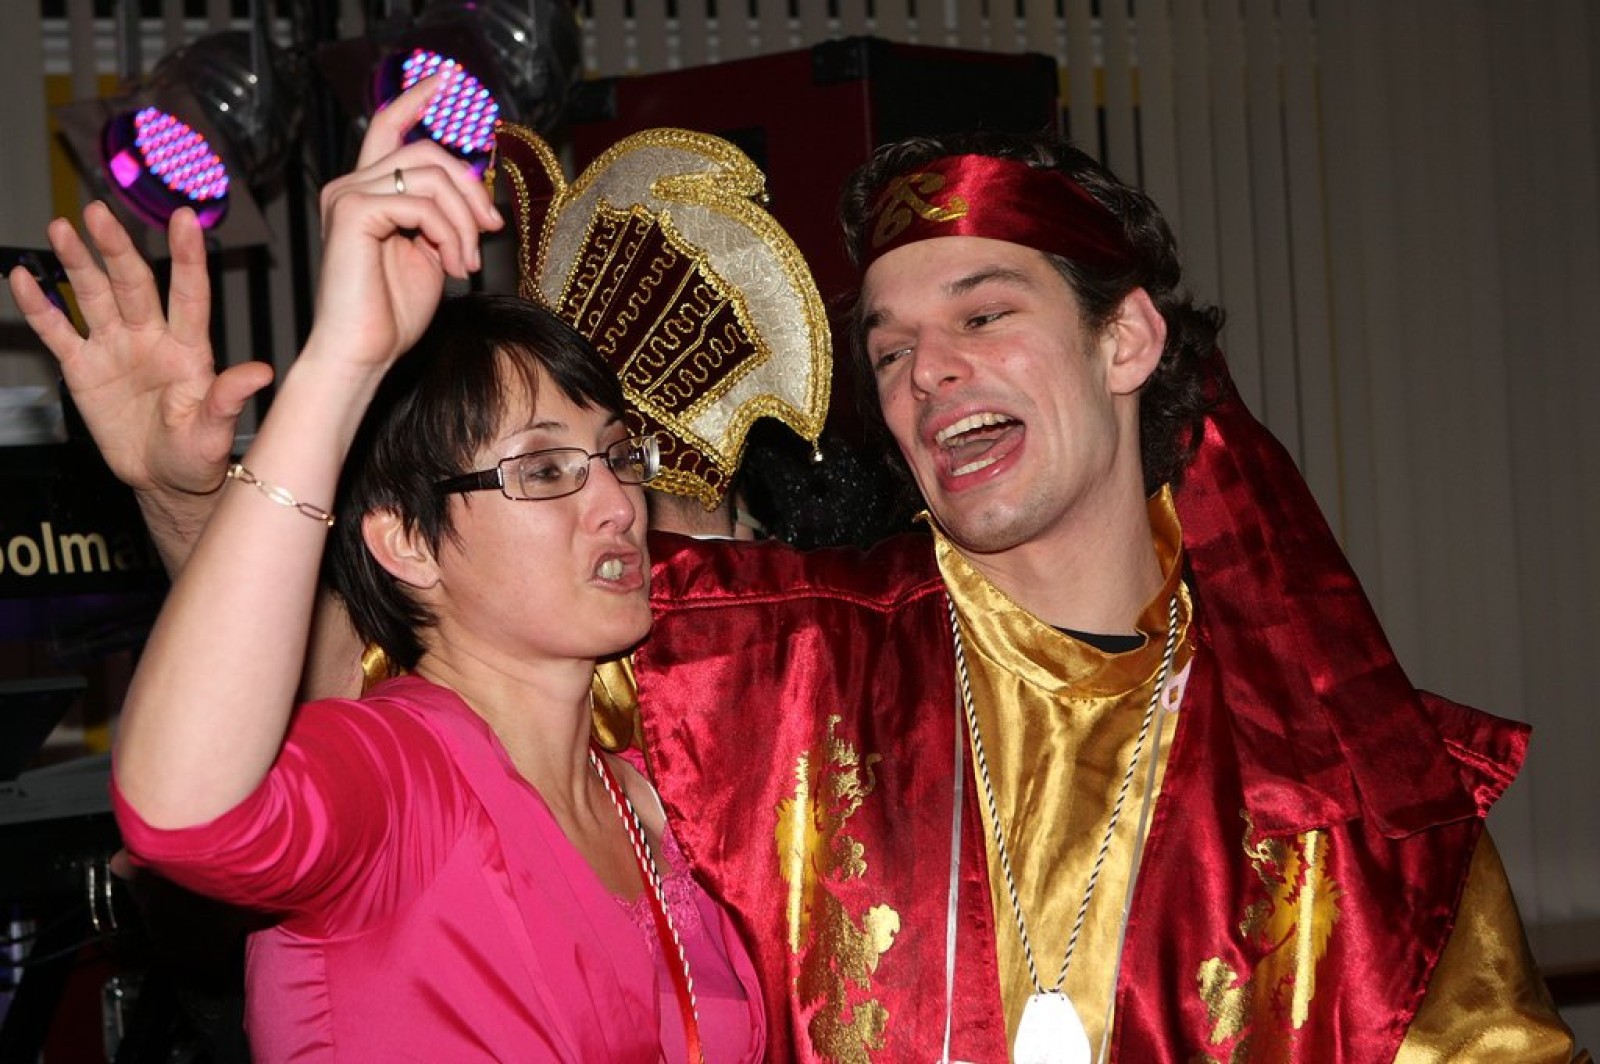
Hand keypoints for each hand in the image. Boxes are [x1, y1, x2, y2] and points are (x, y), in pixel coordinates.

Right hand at [6, 202, 269, 496]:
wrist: (163, 481)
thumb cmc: (196, 457)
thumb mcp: (214, 433)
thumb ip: (228, 399)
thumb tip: (260, 372)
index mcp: (189, 351)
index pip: (189, 295)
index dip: (186, 257)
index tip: (184, 218)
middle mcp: (152, 339)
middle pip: (133, 284)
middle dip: (115, 248)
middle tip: (98, 213)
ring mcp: (116, 349)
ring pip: (95, 296)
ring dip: (78, 263)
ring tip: (62, 228)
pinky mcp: (85, 368)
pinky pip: (58, 331)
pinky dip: (40, 306)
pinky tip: (24, 278)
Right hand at [302, 76, 503, 370]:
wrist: (365, 352)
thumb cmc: (394, 314)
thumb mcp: (432, 253)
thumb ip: (446, 216)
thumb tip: (477, 191)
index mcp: (368, 191)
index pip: (389, 125)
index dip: (417, 98)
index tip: (448, 81)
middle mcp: (351, 185)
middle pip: (426, 151)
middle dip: (470, 187)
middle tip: (492, 229)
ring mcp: (348, 195)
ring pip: (430, 175)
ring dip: (464, 220)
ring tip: (467, 263)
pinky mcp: (353, 211)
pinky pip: (421, 203)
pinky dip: (450, 233)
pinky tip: (453, 265)